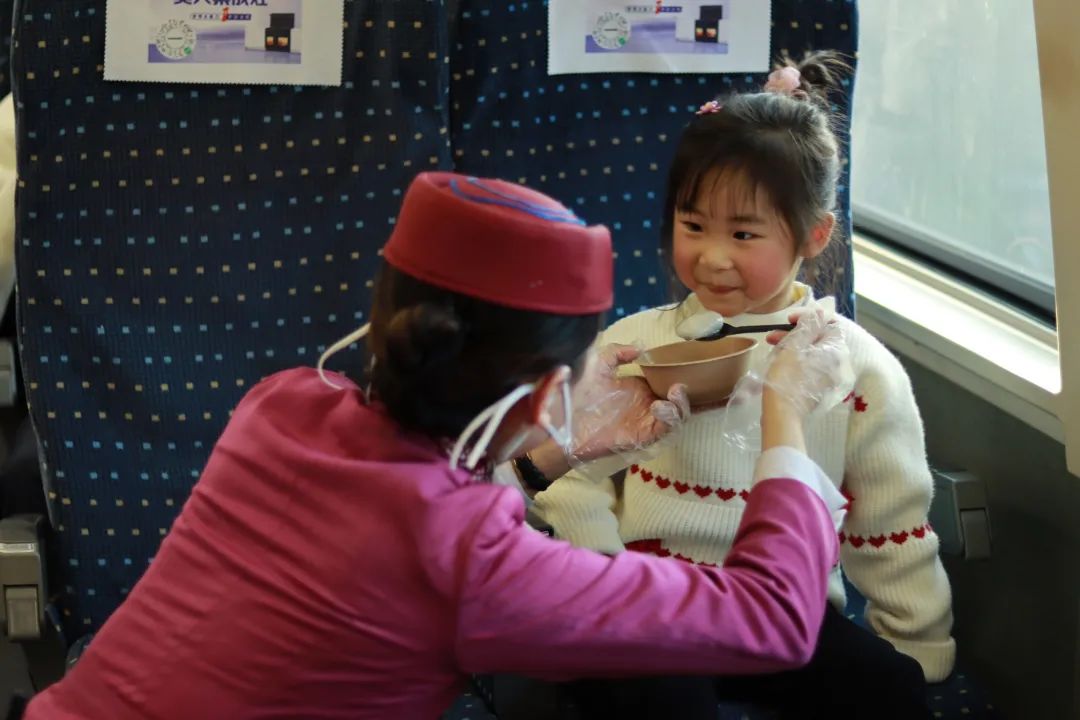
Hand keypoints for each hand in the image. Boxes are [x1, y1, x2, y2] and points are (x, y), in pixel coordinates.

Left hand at [568, 343, 689, 464]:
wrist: (564, 420)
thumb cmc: (580, 394)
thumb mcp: (598, 365)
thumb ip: (617, 353)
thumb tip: (640, 349)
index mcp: (641, 390)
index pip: (668, 384)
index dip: (679, 377)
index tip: (682, 366)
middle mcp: (647, 406)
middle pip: (679, 402)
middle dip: (685, 394)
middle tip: (679, 383)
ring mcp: (646, 422)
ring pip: (677, 418)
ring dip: (681, 406)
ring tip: (674, 392)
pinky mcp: (641, 436)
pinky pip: (664, 430)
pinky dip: (668, 419)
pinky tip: (658, 406)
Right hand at [762, 308, 848, 418]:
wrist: (783, 413)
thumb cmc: (787, 377)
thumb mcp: (795, 345)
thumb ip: (809, 325)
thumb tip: (820, 312)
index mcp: (834, 350)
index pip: (830, 323)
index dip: (810, 317)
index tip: (789, 319)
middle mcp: (837, 363)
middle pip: (819, 338)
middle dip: (796, 332)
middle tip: (773, 335)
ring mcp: (828, 376)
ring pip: (811, 351)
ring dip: (792, 345)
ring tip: (771, 347)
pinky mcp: (818, 387)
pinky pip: (810, 365)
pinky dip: (796, 358)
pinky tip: (779, 360)